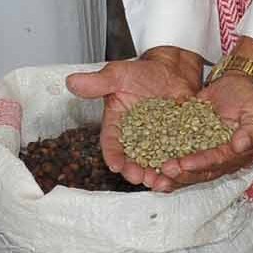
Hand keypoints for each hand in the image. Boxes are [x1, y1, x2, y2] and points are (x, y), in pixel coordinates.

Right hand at [68, 47, 203, 194]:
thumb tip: (72, 82)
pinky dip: (177, 164)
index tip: (114, 165)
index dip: (112, 154)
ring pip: (153, 162)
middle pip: (131, 158)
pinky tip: (180, 170)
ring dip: (155, 174)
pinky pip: (175, 155)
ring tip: (159, 181)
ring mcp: (156, 140)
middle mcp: (135, 136)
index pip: (111, 141)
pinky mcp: (176, 141)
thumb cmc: (142, 72)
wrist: (172, 70)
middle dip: (134, 171)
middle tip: (138, 177)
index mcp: (117, 122)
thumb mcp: (118, 74)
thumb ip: (96, 82)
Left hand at [158, 72, 252, 187]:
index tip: (185, 164)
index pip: (217, 161)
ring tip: (152, 178)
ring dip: (170, 175)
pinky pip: (177, 154)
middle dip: (181, 174)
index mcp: (237, 154)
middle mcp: (221, 158)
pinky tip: (147, 163)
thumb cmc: (248, 97)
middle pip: (200, 171)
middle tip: (164, 171)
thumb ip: (252, 130)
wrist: (235, 84)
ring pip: (187, 169)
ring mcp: (205, 152)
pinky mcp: (191, 143)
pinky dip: (163, 159)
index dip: (201, 163)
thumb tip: (240, 146)